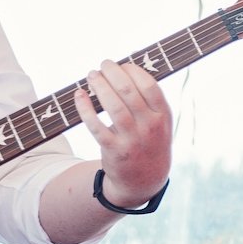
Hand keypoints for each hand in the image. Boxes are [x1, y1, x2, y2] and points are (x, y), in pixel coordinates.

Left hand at [74, 59, 172, 207]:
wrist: (145, 179)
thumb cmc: (150, 141)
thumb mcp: (160, 121)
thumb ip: (149, 100)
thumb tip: (127, 70)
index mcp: (163, 115)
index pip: (149, 85)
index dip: (133, 70)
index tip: (122, 64)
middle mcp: (149, 126)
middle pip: (129, 92)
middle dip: (113, 73)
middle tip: (103, 64)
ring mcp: (132, 139)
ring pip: (112, 106)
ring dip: (99, 86)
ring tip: (92, 75)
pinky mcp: (114, 150)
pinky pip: (96, 126)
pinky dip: (85, 109)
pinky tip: (79, 96)